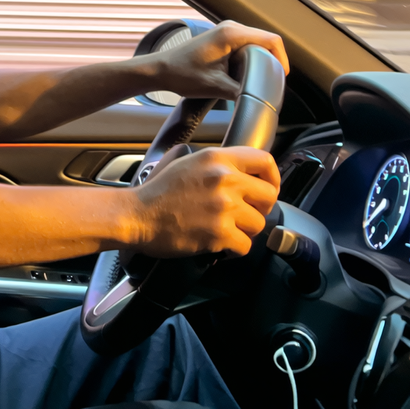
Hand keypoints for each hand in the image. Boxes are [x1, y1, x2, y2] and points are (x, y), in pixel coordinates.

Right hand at [129, 145, 279, 257]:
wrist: (136, 216)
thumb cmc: (159, 192)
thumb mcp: (190, 163)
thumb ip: (219, 165)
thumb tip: (246, 175)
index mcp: (218, 159)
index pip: (265, 162)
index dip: (272, 177)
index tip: (268, 188)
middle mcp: (225, 180)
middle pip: (268, 196)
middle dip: (260, 208)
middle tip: (245, 214)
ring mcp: (223, 208)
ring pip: (258, 224)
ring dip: (245, 230)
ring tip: (226, 230)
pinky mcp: (219, 234)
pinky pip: (245, 246)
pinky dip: (235, 249)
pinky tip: (221, 245)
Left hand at [139, 21, 288, 100]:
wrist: (161, 70)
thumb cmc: (182, 74)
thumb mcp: (215, 86)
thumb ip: (241, 91)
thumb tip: (258, 98)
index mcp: (231, 34)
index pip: (271, 40)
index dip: (282, 58)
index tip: (281, 76)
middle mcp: (231, 28)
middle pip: (266, 41)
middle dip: (271, 61)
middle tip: (270, 82)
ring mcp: (227, 32)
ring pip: (257, 44)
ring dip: (260, 61)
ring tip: (258, 80)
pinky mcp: (223, 39)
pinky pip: (246, 46)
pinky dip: (250, 60)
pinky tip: (245, 75)